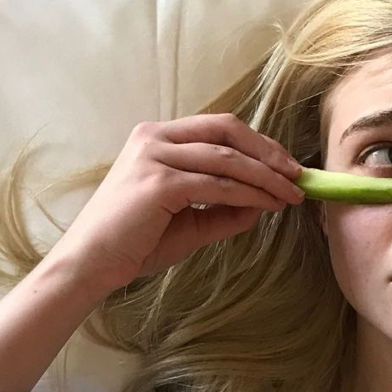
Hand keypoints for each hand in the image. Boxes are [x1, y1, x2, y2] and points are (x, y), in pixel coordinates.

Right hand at [48, 113, 305, 293]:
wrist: (92, 264)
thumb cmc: (136, 242)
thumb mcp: (190, 221)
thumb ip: (225, 208)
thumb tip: (264, 203)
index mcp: (158, 138)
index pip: (219, 127)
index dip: (258, 143)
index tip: (286, 164)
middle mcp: (154, 138)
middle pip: (226, 130)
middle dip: (268, 152)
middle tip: (298, 175)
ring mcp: (154, 157)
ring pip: (227, 158)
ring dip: (266, 176)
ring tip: (291, 194)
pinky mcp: (158, 182)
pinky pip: (217, 184)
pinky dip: (249, 194)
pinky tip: (268, 205)